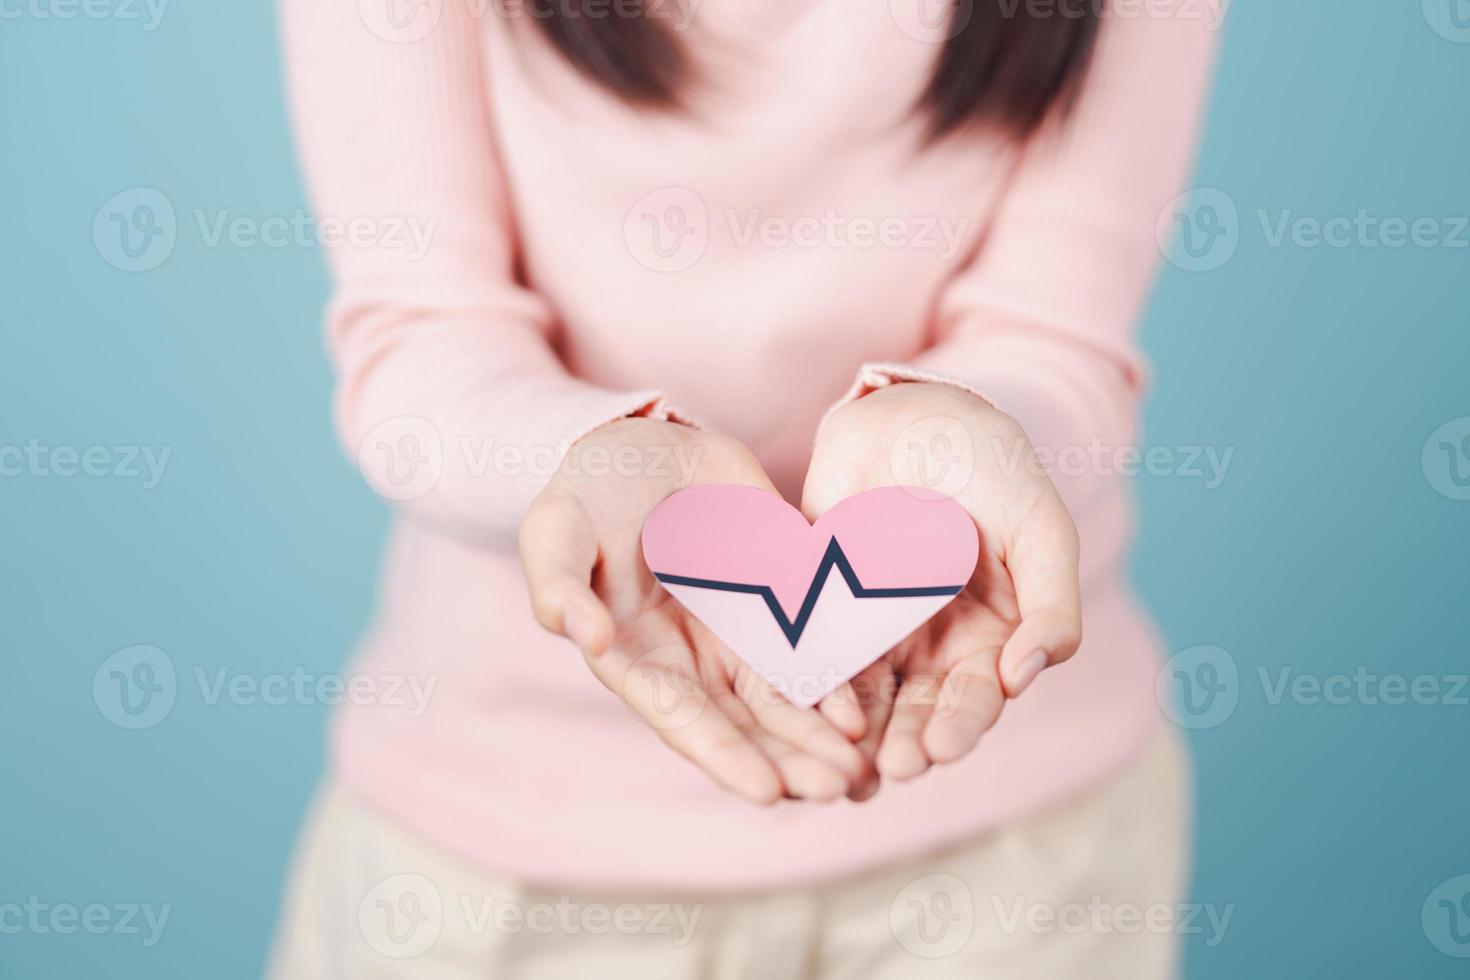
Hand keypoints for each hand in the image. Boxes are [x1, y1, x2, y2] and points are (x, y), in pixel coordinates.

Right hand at [519, 418, 875, 804]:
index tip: (768, 792)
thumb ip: (561, 587)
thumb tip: (591, 641)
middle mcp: (695, 659)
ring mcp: (743, 630)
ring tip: (866, 772)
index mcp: (639, 657)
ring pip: (789, 698)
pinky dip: (842, 680)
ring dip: (825, 738)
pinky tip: (872, 709)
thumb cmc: (584, 492)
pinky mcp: (783, 595)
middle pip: (749, 724)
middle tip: (839, 791)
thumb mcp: (557, 529)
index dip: (726, 757)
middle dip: (793, 761)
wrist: (642, 440)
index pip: (685, 719)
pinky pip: (818, 645)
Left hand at [803, 382, 1081, 780]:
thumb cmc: (995, 471)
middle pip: (918, 708)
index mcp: (989, 638)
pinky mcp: (820, 606)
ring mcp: (872, 629)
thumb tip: (1030, 676)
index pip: (976, 695)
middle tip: (897, 768)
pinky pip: (812, 653)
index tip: (941, 748)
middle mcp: (930, 646)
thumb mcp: (1041, 531)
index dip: (961, 724)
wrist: (918, 412)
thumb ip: (1052, 606)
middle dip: (908, 742)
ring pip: (864, 696)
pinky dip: (809, 688)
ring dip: (858, 735)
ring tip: (850, 767)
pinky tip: (801, 716)